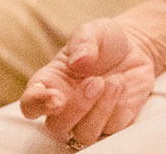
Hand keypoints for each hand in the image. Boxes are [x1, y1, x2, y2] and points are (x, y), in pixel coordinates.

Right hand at [19, 17, 165, 143]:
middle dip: (78, 107)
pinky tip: (122, 86)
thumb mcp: (92, 31)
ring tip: (115, 81)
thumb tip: (79, 61)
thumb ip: (83, 42)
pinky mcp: (112, 123)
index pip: (30, 105)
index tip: (56, 98)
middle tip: (96, 81)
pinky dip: (119, 108)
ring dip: (101, 110)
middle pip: (57, 127)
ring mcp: (87, 118)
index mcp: (49, 82)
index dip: (37, 105)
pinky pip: (112, 129)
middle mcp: (64, 106)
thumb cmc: (104, 40)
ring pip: (84, 135)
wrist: (136, 47)